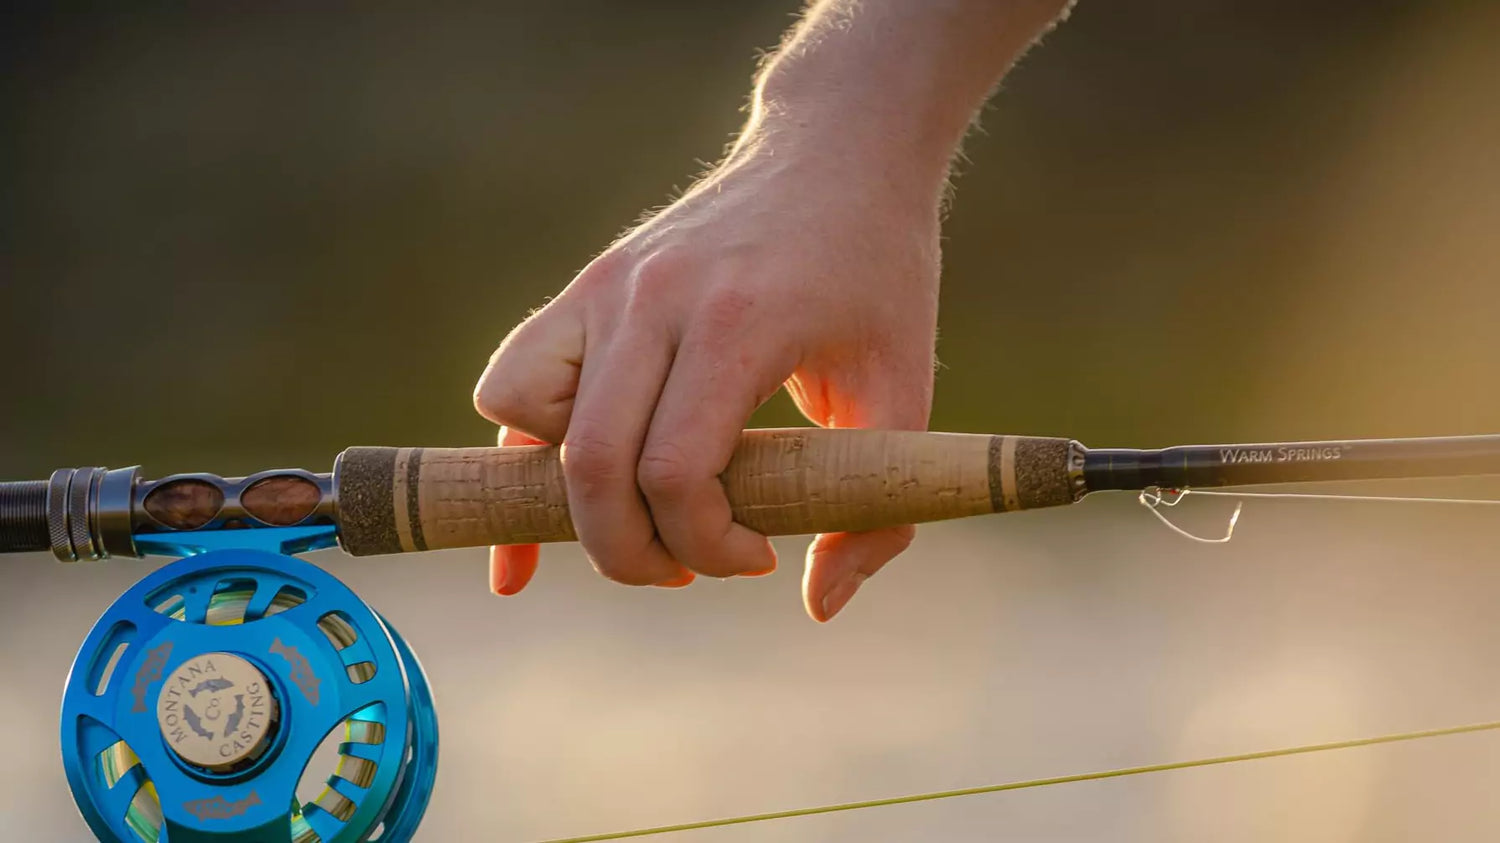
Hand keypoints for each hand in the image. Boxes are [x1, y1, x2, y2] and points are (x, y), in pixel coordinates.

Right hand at [473, 130, 941, 621]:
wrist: (836, 152)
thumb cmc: (877, 271)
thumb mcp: (904, 387)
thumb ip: (876, 506)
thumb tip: (820, 605)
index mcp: (736, 322)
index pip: (676, 472)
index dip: (706, 545)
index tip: (759, 553)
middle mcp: (652, 300)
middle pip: (590, 465)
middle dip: (628, 552)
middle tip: (686, 566)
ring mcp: (605, 287)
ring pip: (521, 416)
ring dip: (567, 495)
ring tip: (634, 512)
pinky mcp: (585, 287)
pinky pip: (510, 382)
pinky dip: (514, 452)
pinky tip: (524, 510)